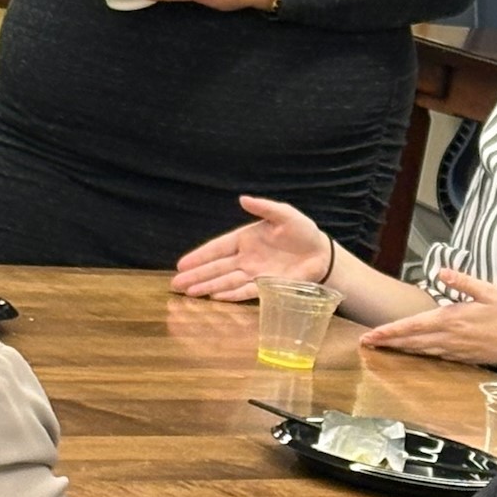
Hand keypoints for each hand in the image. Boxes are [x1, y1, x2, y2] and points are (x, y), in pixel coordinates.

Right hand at [171, 196, 330, 301]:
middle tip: (175, 284)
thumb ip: (264, 207)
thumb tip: (242, 199)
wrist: (321, 253)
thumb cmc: (302, 231)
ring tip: (189, 293)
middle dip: (196, 276)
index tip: (181, 264)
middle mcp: (246, 258)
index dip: (200, 256)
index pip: (218, 248)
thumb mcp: (284, 214)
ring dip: (208, 287)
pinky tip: (215, 297)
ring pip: (226, 281)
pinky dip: (231, 294)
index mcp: (246, 238)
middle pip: (217, 268)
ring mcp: (255, 273)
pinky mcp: (268, 286)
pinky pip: (246, 291)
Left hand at [358, 268, 496, 365]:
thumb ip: (463, 281)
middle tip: (366, 344)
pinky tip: (412, 352)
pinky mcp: (464, 357)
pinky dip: (419, 354)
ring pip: (421, 351)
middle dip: (387, 343)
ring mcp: (457, 350)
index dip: (390, 332)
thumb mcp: (490, 291)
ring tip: (382, 348)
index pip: (413, 326)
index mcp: (453, 319)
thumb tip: (440, 271)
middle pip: (412, 342)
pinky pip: (435, 356)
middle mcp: (450, 338)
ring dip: (400, 350)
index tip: (371, 336)